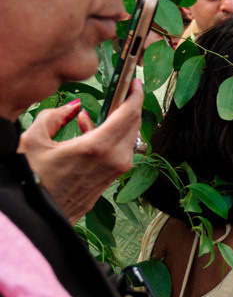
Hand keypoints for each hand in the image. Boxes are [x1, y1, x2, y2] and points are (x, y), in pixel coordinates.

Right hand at [21, 80, 142, 222]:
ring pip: (127, 137)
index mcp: (98, 147)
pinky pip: (120, 150)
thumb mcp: (34, 140)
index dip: (135, 94)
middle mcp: (115, 159)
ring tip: (86, 117)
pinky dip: (110, 137)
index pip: (129, 113)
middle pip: (133, 123)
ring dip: (115, 122)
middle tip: (115, 92)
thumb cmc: (33, 178)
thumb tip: (73, 108)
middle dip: (127, 105)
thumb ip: (54, 116)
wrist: (39, 215)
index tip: (134, 81)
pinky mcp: (113, 178)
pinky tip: (88, 132)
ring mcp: (117, 171)